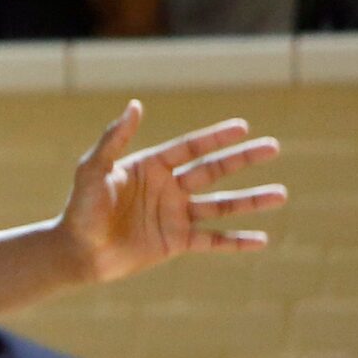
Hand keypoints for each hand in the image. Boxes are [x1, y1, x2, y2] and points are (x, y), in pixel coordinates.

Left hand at [58, 101, 285, 284]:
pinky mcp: (175, 243)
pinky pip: (212, 241)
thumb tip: (135, 105)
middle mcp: (168, 188)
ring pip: (220, 206)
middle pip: (213, 171)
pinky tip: (262, 240)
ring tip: (281, 195)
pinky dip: (236, 242)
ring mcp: (174, 216)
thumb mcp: (93, 170)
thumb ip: (113, 140)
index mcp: (152, 167)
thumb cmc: (81, 209)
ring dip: (250, 200)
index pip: (190, 148)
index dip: (216, 137)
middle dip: (243, 159)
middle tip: (274, 147)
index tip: (243, 127)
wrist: (76, 252)